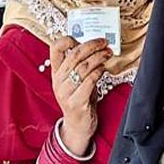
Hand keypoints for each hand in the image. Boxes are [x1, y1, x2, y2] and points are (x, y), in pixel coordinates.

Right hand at [50, 37, 111, 155]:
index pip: (55, 48)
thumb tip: (95, 45)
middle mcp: (58, 81)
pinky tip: (104, 69)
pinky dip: (98, 72)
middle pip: (74, 55)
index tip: (85, 37)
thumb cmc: (80, 98)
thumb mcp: (76, 79)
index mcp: (56, 72)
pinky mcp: (76, 102)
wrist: (78, 125)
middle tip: (104, 43)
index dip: (69, 39)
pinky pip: (89, 82)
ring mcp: (65, 92)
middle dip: (92, 46)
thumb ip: (81, 64)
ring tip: (108, 54)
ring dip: (99, 57)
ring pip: (83, 67)